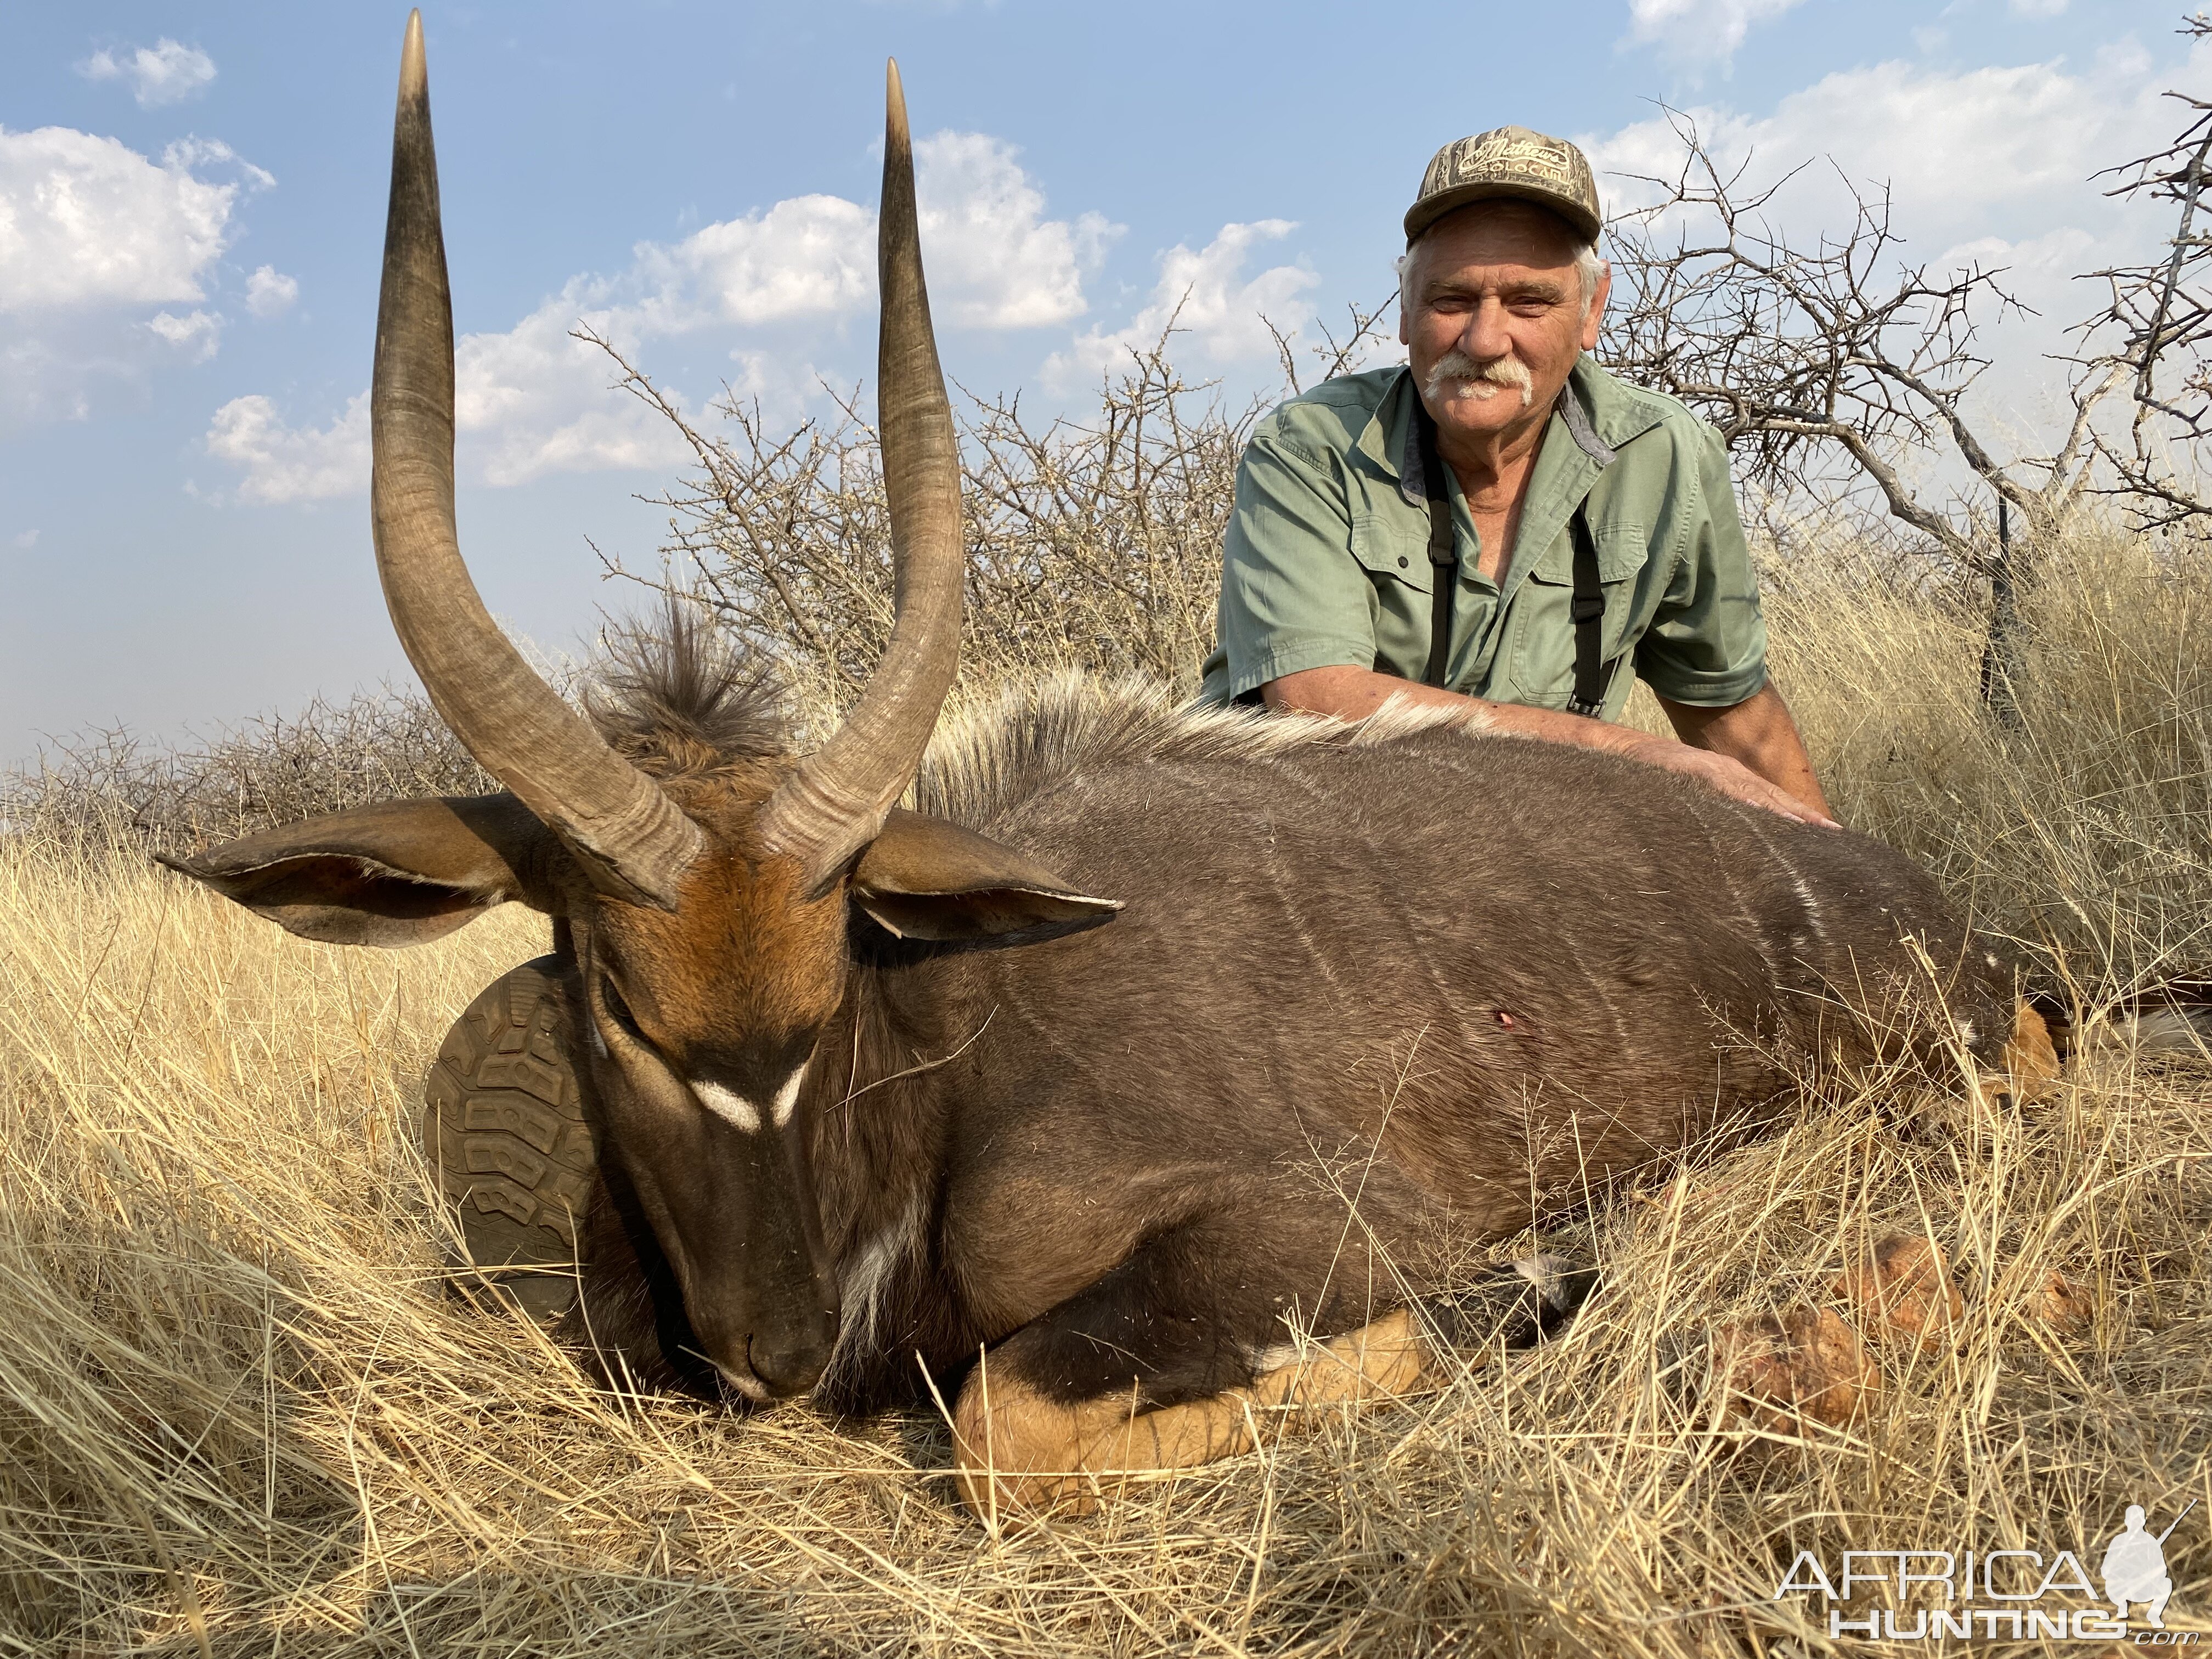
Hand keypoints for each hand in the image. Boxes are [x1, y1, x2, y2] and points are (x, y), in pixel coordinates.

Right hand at [1619, 735, 1839, 826]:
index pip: (1773, 800)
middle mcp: (1730, 773)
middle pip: (1774, 797)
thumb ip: (1716, 809)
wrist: (1623, 752)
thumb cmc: (1656, 777)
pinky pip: (1725, 789)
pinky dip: (1745, 801)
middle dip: (1804, 816)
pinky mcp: (1695, 772)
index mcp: (1732, 779)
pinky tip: (1762, 813)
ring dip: (1784, 811)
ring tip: (1811, 829)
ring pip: (1757, 794)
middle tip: (1834, 836)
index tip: (1829, 834)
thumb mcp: (1693, 794)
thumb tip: (1737, 836)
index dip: (1801, 816)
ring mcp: (1714, 771)